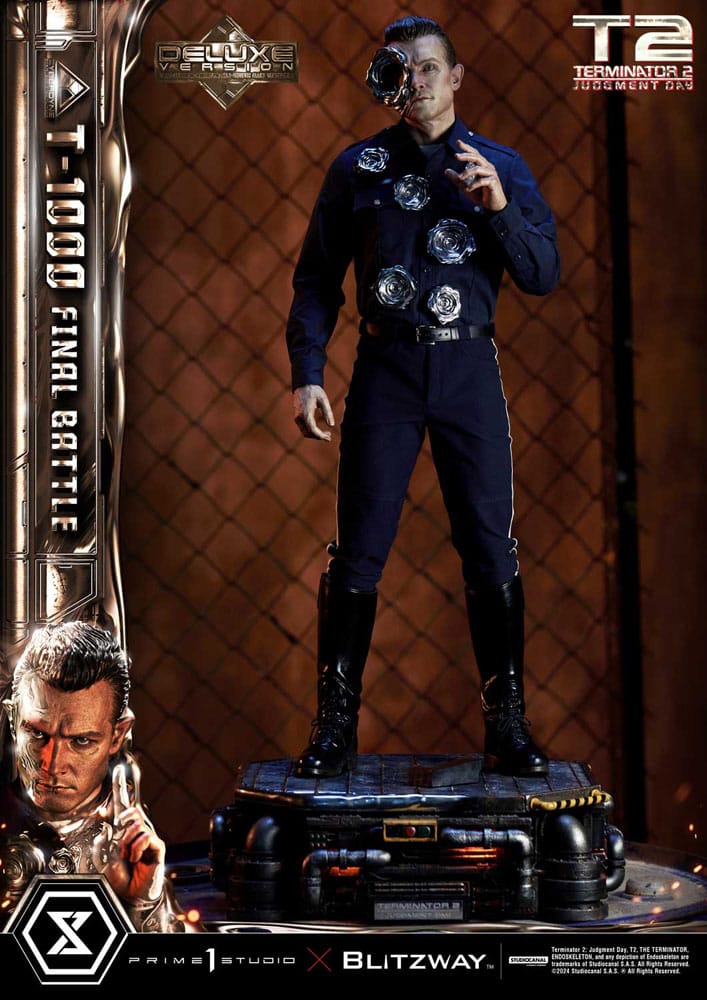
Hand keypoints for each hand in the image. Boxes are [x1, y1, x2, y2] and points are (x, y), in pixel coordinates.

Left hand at [92, 760, 164, 903]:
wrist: (130, 897)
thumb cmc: (118, 879)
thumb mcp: (107, 855)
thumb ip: (108, 834)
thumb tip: (104, 814)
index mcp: (124, 831)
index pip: (124, 804)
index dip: (121, 786)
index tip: (119, 769)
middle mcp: (137, 831)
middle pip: (132, 811)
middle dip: (123, 823)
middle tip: (121, 841)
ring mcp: (149, 838)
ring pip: (138, 824)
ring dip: (127, 841)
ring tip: (127, 856)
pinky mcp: (157, 847)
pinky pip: (147, 836)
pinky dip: (137, 848)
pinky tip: (136, 858)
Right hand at [293, 385, 334, 440]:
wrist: (304, 384)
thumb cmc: (315, 391)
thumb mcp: (323, 400)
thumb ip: (327, 412)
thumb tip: (331, 425)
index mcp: (306, 413)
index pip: (312, 429)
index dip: (320, 436)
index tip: (329, 437)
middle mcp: (299, 417)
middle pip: (308, 433)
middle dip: (318, 437)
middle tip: (329, 436)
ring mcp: (297, 418)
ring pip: (305, 432)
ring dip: (315, 435)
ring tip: (327, 434)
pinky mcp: (297, 417)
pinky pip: (304, 428)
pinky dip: (311, 431)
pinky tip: (320, 430)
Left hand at [445, 139, 507, 211]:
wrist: (493, 206)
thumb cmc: (481, 195)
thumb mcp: (466, 187)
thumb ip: (457, 179)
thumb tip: (446, 171)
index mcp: (482, 166)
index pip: (474, 154)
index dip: (467, 147)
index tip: (458, 142)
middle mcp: (488, 167)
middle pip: (477, 157)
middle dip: (466, 155)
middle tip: (456, 156)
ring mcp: (492, 174)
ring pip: (478, 168)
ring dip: (467, 173)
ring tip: (460, 178)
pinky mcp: (493, 182)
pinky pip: (482, 180)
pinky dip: (474, 185)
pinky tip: (469, 189)